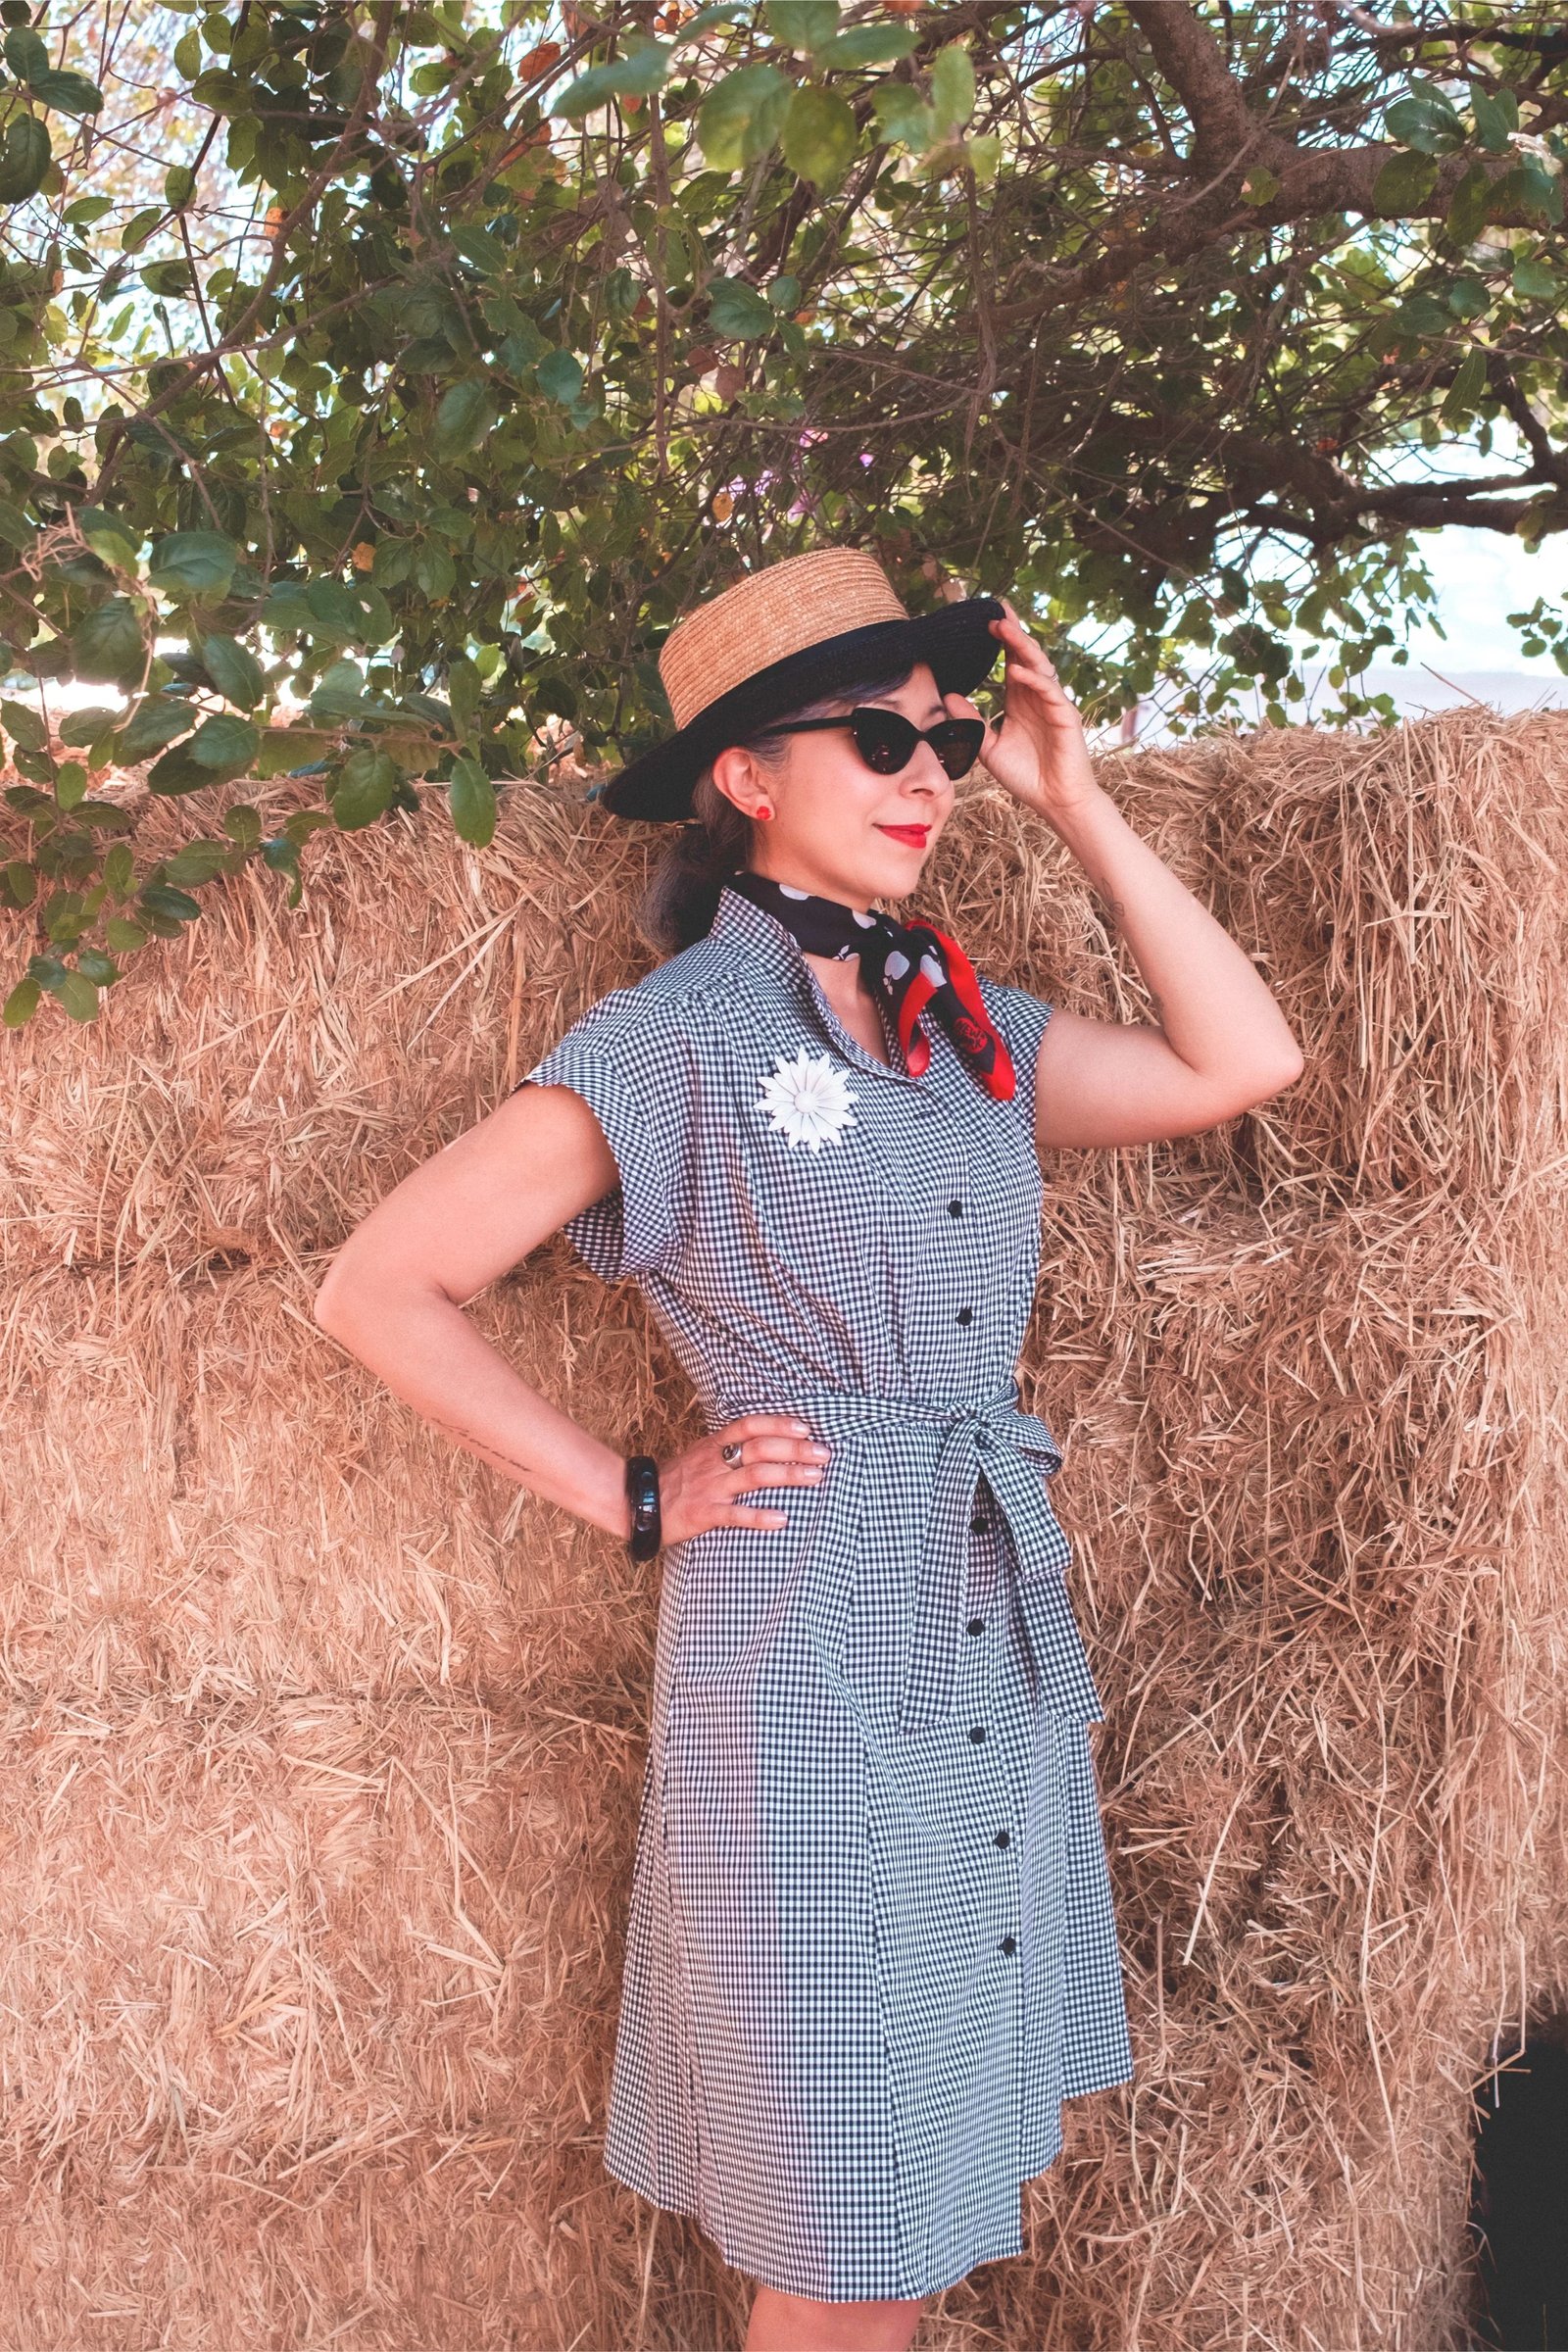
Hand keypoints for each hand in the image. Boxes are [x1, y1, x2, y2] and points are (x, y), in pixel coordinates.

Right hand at [655, 1412, 831, 1544]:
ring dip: (788, 1474)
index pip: (749, 1425)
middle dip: (795, 1448)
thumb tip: (766, 1443)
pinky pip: (735, 1515)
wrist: (636, 1504)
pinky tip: (782, 1519)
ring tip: (816, 1477)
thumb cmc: (675, 1481)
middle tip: (824, 1453)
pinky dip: (759, 1517)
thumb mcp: (700, 1455)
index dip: (778, 1424)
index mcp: (713, 1445)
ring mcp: (710, 1488)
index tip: (806, 1427)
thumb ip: (728, 1448)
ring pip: (754, 1476)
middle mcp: (714, 1462)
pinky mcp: (703, 1514)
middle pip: (760, 1448)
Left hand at [942, 598, 1097, 822]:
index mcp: (1020, 699)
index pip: (1011, 660)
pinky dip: (1033, 679)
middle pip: (1026, 655)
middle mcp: (1037, 696)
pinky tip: (1016, 670)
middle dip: (1012, 632)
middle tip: (995, 611)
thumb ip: (971, 723)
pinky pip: (1049, 692)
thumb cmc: (1026, 776)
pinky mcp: (1065, 717)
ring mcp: (1053, 704)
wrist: (1054, 801)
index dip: (1001, 639)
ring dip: (1022, 646)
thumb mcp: (989, 748)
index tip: (985, 619)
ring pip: (1039, 666)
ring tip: (1004, 629)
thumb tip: (947, 697)